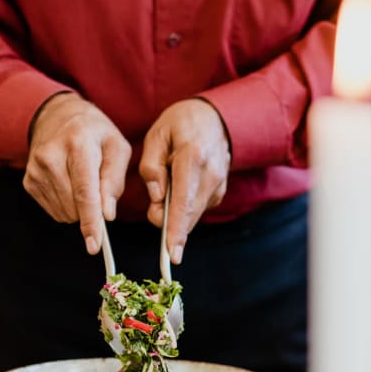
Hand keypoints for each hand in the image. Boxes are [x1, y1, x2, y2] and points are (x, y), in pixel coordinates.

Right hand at [24, 92, 130, 253]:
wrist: (57, 116)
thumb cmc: (94, 132)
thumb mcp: (117, 146)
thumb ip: (114, 180)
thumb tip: (107, 213)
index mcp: (77, 144)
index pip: (84, 192)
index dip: (90, 222)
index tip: (94, 245)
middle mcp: (51, 157)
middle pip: (74, 206)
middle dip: (92, 210)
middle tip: (100, 190)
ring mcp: (35, 170)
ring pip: (64, 212)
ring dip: (79, 207)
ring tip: (82, 180)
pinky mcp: (28, 181)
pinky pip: (54, 210)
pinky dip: (67, 205)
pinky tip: (69, 183)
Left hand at [140, 98, 230, 262]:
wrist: (214, 118)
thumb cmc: (180, 124)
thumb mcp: (156, 136)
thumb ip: (151, 166)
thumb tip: (156, 199)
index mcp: (193, 157)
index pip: (183, 201)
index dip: (176, 229)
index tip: (171, 253)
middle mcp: (211, 174)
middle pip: (189, 214)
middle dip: (169, 223)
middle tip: (154, 210)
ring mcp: (219, 184)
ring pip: (194, 215)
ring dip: (176, 213)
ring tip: (169, 186)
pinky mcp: (219, 192)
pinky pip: (197, 209)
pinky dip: (185, 206)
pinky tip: (182, 185)